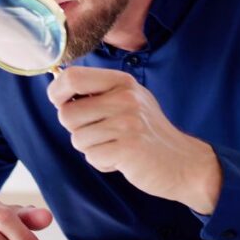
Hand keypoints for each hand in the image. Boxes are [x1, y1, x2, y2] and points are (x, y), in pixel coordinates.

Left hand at [46, 66, 221, 213]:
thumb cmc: (148, 133)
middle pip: (67, 113)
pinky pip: (92, 157)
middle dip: (76, 129)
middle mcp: (125, 98)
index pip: (72, 77)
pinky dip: (102, 163)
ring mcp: (127, 123)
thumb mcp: (128, 100)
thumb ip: (97, 92)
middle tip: (101, 133)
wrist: (183, 162)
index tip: (61, 103)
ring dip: (92, 148)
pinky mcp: (128, 149)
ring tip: (116, 145)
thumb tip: (57, 87)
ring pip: (77, 138)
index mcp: (122, 82)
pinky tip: (122, 159)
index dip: (56, 92)